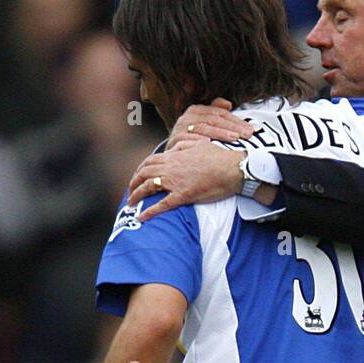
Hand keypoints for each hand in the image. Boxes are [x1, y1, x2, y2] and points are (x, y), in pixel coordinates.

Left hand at [127, 139, 245, 218]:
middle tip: (130, 191)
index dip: (140, 169)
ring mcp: (176, 181)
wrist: (233, 168)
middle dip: (134, 182)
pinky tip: (141, 217)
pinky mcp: (183, 195)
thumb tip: (174, 147)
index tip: (137, 176)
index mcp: (175, 155)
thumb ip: (184, 145)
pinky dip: (150, 211)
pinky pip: (162, 204)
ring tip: (131, 203)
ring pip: (148, 187)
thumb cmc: (220, 157)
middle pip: (144, 173)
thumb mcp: (200, 145)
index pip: (150, 160)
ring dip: (136, 195)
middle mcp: (171, 167)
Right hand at [166, 99, 255, 148]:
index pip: (220, 113)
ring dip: (220, 133)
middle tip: (247, 135)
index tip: (251, 130)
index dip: (236, 120)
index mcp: (196, 111)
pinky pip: (189, 140)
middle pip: (214, 120)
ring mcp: (180, 129)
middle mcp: (187, 117)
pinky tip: (211, 144)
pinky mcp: (175, 141)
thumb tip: (228, 104)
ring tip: (235, 138)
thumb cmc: (192, 141)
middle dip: (232, 127)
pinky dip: (200, 141)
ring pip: (204, 128)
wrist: (173, 156)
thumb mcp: (203, 125)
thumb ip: (216, 112)